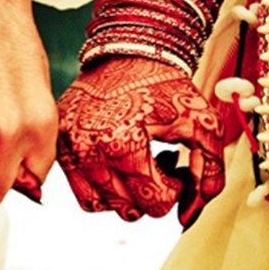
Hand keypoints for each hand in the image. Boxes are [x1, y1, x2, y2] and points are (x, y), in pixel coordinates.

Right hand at [57, 57, 224, 227]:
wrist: (128, 52)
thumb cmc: (165, 86)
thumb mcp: (202, 123)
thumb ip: (209, 172)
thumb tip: (189, 217)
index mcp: (123, 142)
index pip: (154, 202)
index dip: (175, 189)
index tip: (176, 165)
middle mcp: (89, 149)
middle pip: (129, 209)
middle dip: (152, 191)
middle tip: (160, 161)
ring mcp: (69, 147)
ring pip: (101, 205)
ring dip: (126, 194)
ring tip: (138, 163)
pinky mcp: (59, 145)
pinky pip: (80, 191)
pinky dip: (102, 187)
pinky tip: (119, 162)